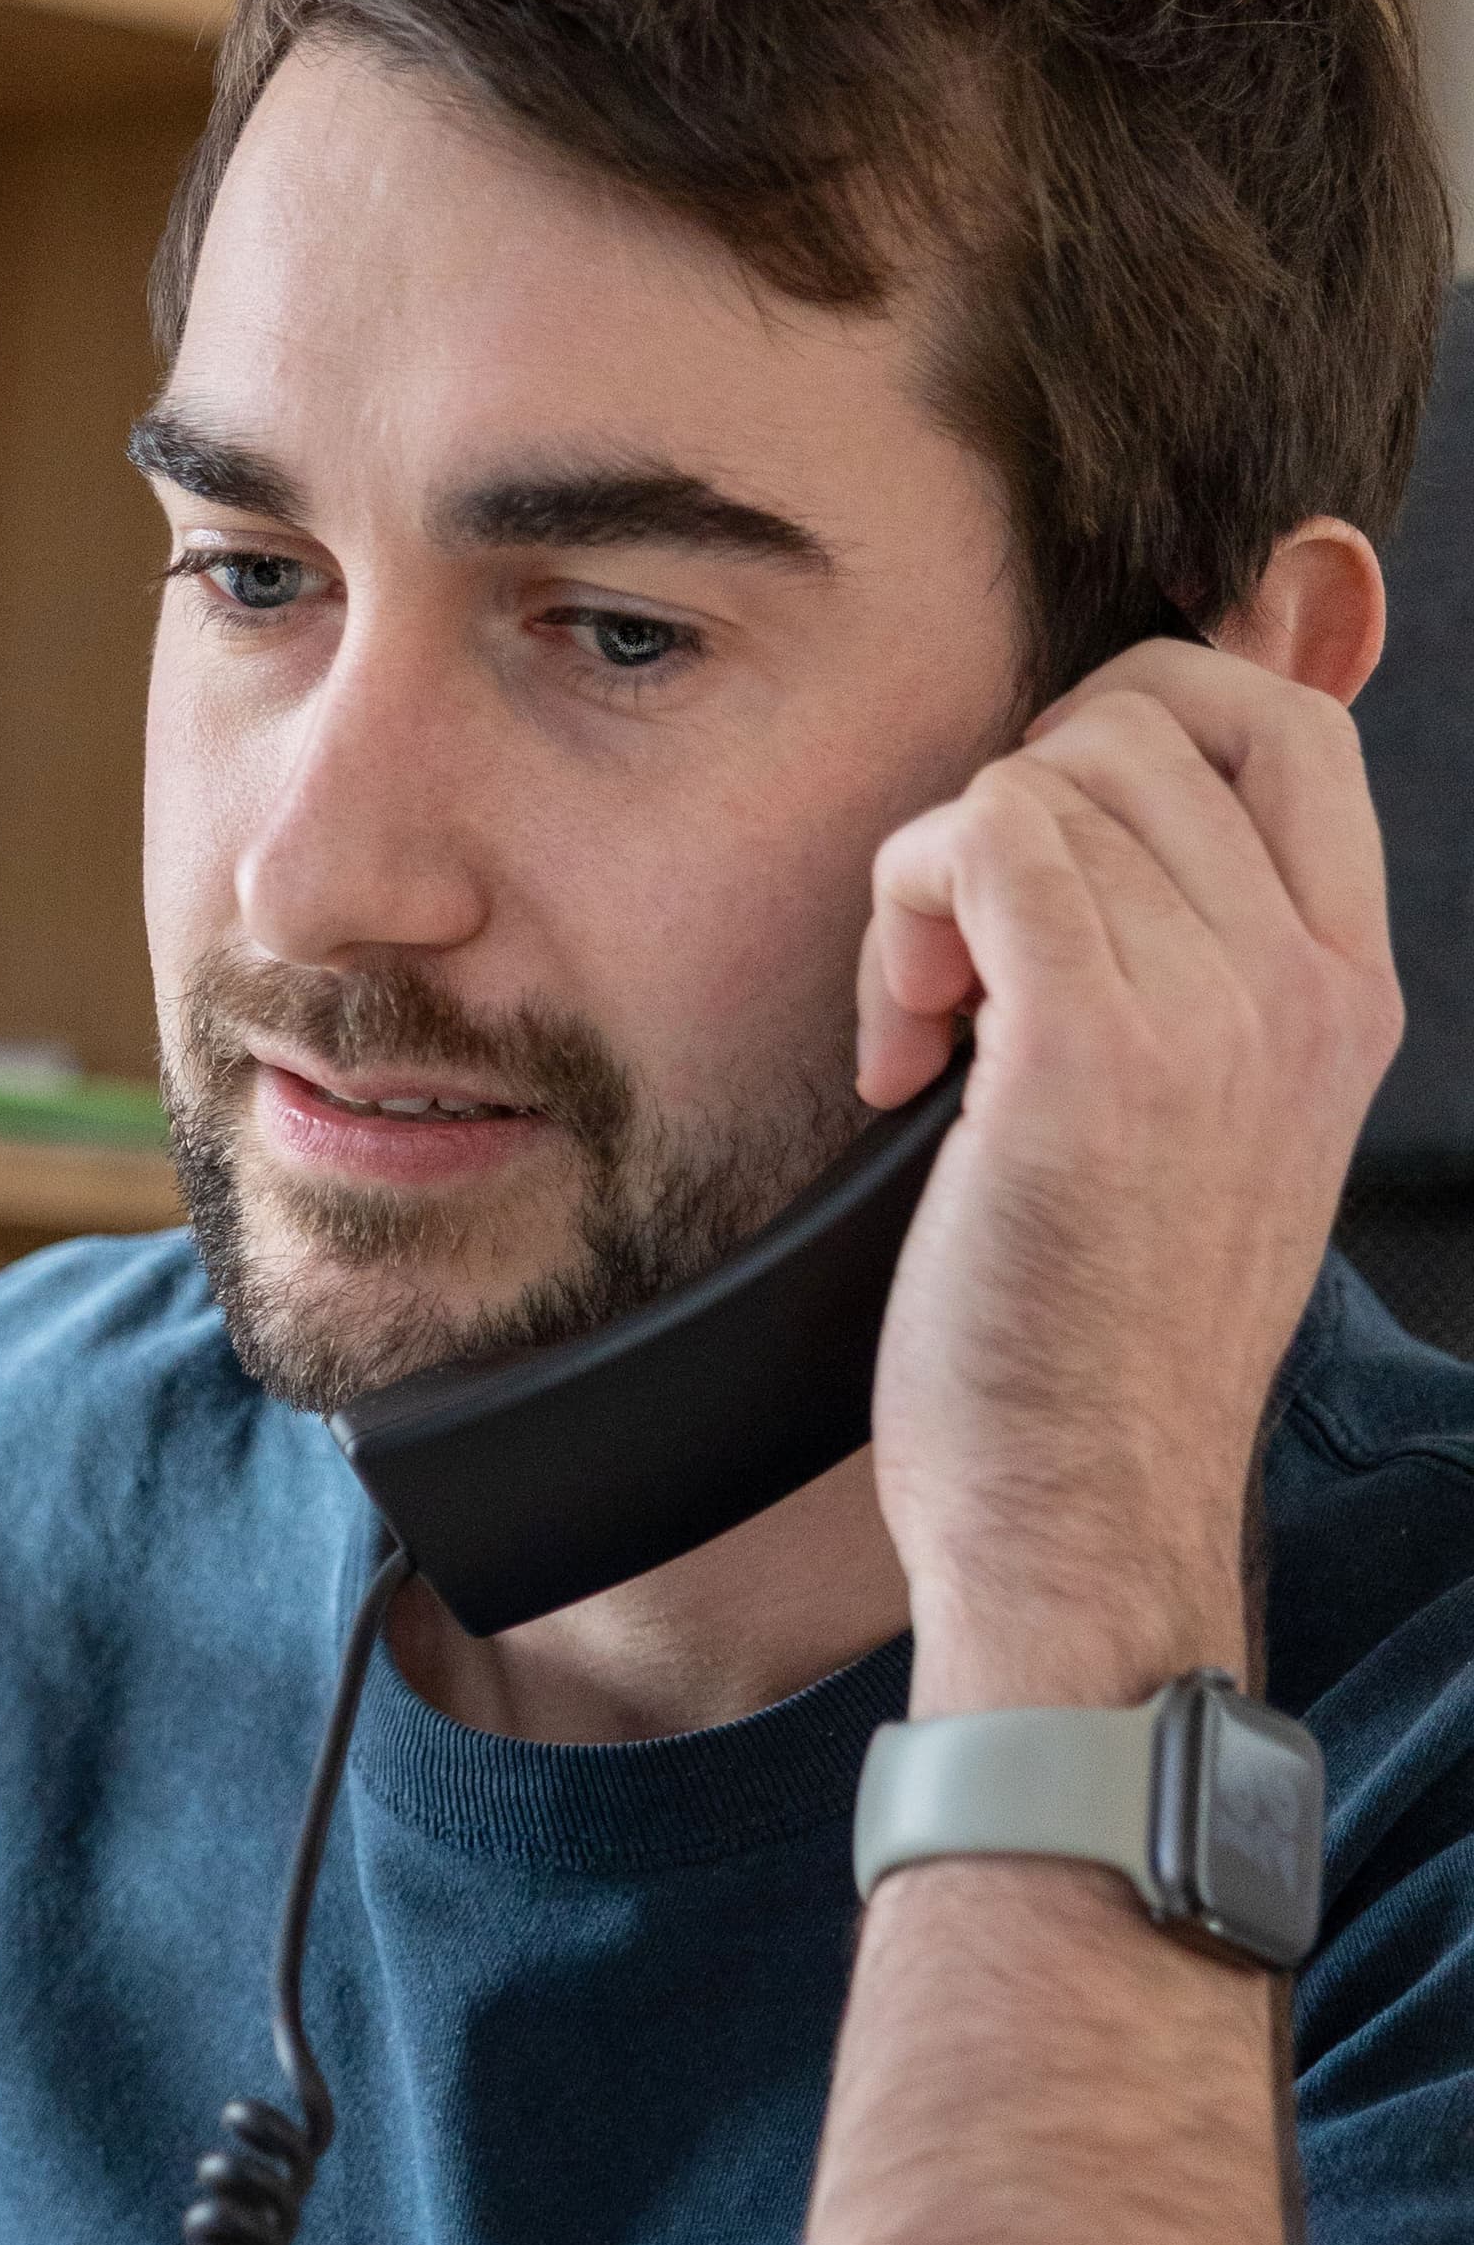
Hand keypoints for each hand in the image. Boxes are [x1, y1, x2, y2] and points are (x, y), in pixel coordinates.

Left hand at [858, 639, 1399, 1706]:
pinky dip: (900, 912)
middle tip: (964, 956)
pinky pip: (980, 839)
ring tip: (927, 1036)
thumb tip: (1077, 831)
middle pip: (1148, 722)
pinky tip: (897, 1051)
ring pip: (1046, 776)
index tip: (1036, 868)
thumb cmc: (1096, 1354)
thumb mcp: (1204, 1132)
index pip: (1287, 724)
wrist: (1084, 1522)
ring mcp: (1214, 1013)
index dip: (1133, 732)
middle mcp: (1303, 987)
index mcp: (1347, 998)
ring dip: (933, 888)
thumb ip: (1189, 974)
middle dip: (1015, 802)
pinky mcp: (1090, 1053)